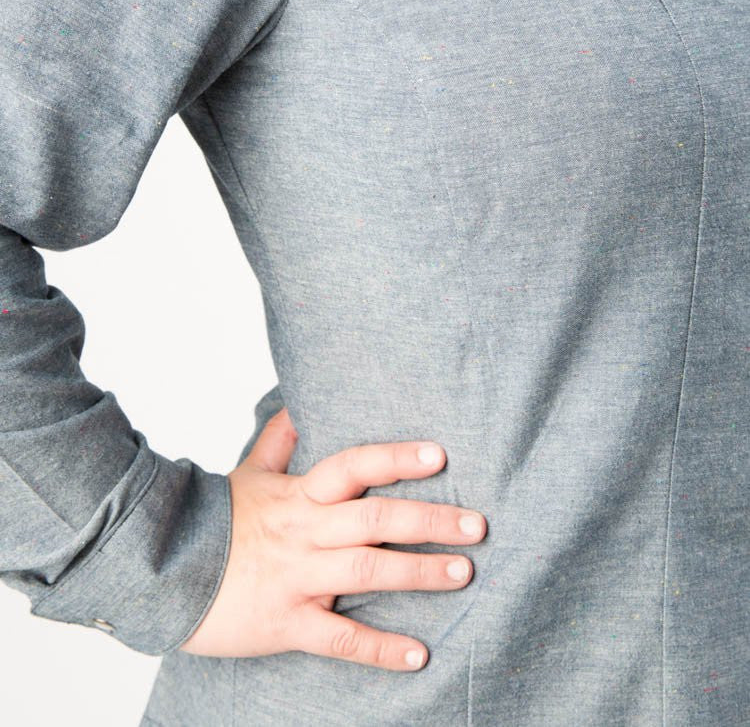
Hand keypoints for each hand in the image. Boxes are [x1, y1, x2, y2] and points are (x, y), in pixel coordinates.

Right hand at [178, 407, 486, 670]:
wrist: (162, 571)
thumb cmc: (216, 521)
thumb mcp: (247, 474)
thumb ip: (279, 441)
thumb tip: (297, 404)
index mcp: (298, 494)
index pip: (352, 466)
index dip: (395, 459)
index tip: (439, 455)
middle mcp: (304, 532)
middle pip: (375, 520)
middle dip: (429, 520)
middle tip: (477, 525)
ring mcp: (297, 578)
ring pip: (367, 572)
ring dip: (419, 572)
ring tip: (463, 572)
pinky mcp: (287, 624)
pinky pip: (339, 638)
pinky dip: (380, 649)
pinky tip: (418, 655)